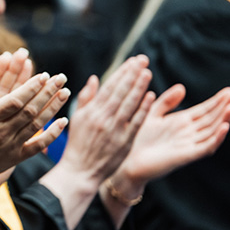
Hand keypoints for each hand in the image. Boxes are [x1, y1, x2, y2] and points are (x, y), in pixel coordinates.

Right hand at [0, 61, 69, 209]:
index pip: (16, 99)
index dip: (31, 86)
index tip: (44, 75)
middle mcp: (2, 131)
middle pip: (30, 109)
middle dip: (47, 92)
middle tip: (61, 78)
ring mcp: (11, 145)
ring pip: (37, 124)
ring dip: (53, 107)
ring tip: (65, 92)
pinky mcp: (16, 157)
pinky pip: (38, 145)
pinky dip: (53, 133)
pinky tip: (63, 121)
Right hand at [56, 56, 153, 187]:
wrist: (80, 170)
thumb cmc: (78, 144)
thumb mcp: (77, 119)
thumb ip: (87, 98)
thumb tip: (95, 78)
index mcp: (91, 111)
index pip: (109, 87)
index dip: (121, 72)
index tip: (132, 61)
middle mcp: (103, 118)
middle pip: (120, 91)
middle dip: (132, 74)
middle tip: (143, 59)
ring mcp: (115, 129)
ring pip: (129, 104)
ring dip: (139, 86)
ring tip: (148, 72)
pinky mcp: (125, 141)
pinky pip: (136, 122)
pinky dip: (143, 108)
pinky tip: (151, 96)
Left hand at [110, 85, 229, 196]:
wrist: (129, 161)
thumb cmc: (139, 139)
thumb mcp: (152, 115)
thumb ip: (166, 102)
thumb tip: (182, 87)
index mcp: (182, 122)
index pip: (205, 109)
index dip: (217, 100)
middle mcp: (189, 133)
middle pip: (212, 118)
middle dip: (224, 106)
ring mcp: (189, 144)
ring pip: (212, 131)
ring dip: (223, 119)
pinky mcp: (186, 155)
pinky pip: (205, 147)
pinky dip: (216, 137)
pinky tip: (223, 127)